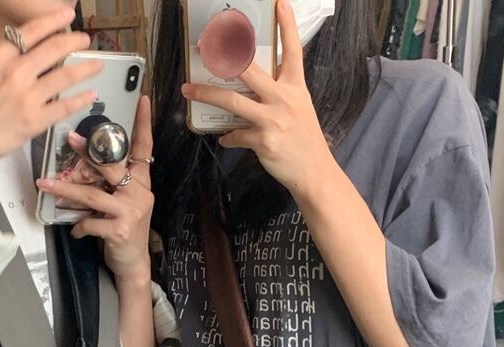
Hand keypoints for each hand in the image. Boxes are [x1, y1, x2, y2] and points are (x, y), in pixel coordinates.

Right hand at [0, 7, 101, 203]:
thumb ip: (3, 61)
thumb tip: (27, 54)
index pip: (33, 30)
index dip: (55, 20)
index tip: (67, 15)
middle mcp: (15, 72)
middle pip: (55, 48)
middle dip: (75, 41)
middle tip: (85, 39)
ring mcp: (27, 97)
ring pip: (66, 76)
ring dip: (85, 68)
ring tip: (96, 65)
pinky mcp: (35, 121)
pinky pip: (65, 106)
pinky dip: (81, 99)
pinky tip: (90, 94)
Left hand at [36, 95, 154, 287]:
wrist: (133, 263)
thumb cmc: (124, 230)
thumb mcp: (123, 203)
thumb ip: (111, 185)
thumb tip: (83, 169)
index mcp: (141, 182)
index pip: (144, 148)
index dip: (143, 124)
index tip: (142, 101)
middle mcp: (139, 193)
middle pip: (112, 166)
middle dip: (88, 152)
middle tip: (69, 139)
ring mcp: (130, 211)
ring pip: (92, 195)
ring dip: (66, 190)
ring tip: (47, 186)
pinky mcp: (119, 230)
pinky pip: (90, 222)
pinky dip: (78, 226)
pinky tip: (74, 229)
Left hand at [181, 0, 332, 199]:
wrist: (314, 172)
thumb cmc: (304, 141)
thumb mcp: (299, 109)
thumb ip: (278, 95)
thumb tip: (252, 91)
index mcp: (295, 87)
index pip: (291, 50)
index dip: (286, 25)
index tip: (279, 3)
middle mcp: (284, 98)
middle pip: (248, 69)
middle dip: (222, 55)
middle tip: (203, 46)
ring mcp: (273, 119)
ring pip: (232, 101)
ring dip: (206, 94)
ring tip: (189, 90)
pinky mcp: (264, 141)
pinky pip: (236, 135)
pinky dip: (227, 138)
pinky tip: (225, 139)